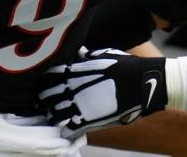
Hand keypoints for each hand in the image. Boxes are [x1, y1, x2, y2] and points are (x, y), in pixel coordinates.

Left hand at [39, 48, 167, 139]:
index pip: (46, 77)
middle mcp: (71, 88)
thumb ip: (87, 57)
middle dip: (45, 100)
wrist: (142, 81)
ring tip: (58, 117)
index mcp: (73, 71)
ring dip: (53, 116)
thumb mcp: (103, 55)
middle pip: (44, 97)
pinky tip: (69, 130)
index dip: (45, 82)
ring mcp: (78, 106)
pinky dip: (66, 132)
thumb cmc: (125, 66)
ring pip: (52, 115)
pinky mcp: (87, 122)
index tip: (48, 85)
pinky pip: (67, 131)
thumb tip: (79, 54)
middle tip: (48, 103)